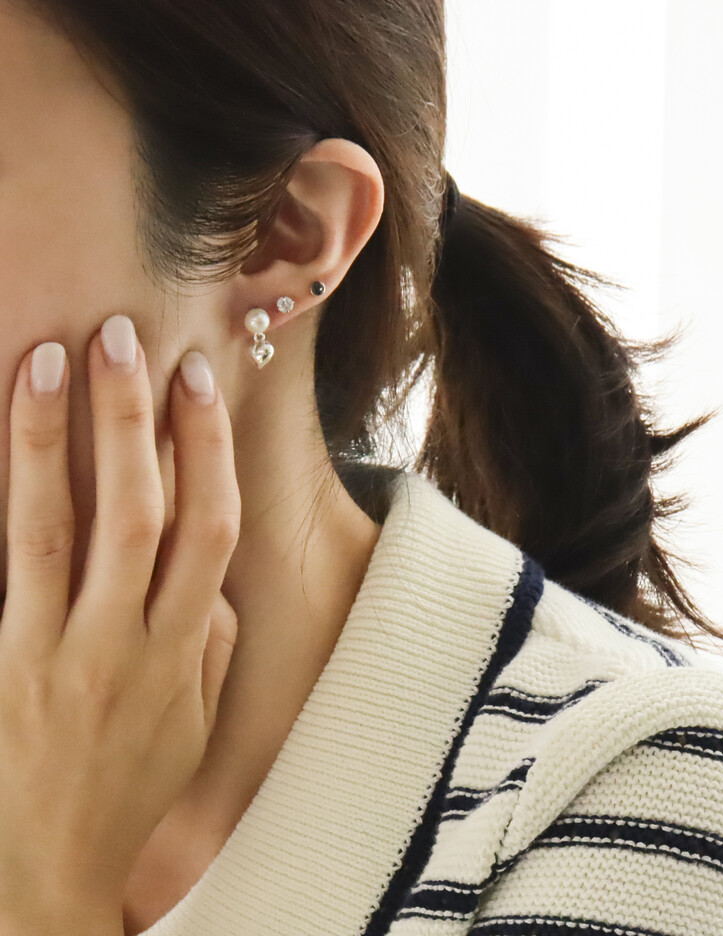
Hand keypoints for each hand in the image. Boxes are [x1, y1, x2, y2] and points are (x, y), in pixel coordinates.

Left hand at [0, 316, 240, 921]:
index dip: (207, 446)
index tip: (197, 379)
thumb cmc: (128, 789)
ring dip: (58, 436)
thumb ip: (210, 642)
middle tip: (125, 337)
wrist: (47, 874)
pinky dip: (4, 492)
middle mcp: (130, 640)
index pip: (210, 525)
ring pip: (64, 525)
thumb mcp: (195, 722)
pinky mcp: (2, 660)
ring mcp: (59, 650)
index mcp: (187, 647)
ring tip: (52, 358)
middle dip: (136, 418)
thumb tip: (212, 575)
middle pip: (143, 509)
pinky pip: (6, 563)